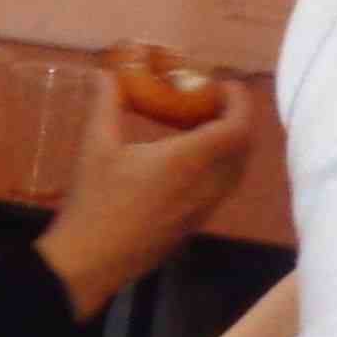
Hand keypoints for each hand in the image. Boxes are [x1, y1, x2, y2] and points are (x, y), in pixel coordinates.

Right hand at [36, 91, 258, 312]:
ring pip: (237, 170)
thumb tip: (106, 74)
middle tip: (213, 102)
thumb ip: (106, 105)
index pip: (238, 126)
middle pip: (245, 147)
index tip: (222, 86)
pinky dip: (220, 166)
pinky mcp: (196, 224)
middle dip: (237, 119)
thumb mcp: (95, 147)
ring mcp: (205, 208)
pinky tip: (189, 162)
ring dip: (231, 144)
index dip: (240, 102)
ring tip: (203, 128)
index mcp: (188, 160)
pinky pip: (224, 187)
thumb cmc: (94, 201)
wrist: (91, 261)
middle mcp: (207, 184)